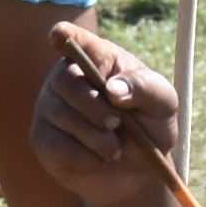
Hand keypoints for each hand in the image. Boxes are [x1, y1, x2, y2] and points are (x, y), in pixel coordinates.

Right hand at [28, 23, 176, 206]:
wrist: (139, 172)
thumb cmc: (150, 127)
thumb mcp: (163, 104)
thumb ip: (144, 87)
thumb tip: (112, 88)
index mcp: (97, 58)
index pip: (75, 40)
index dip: (65, 36)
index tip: (58, 35)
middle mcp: (66, 77)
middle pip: (65, 81)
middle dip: (95, 107)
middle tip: (117, 124)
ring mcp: (49, 107)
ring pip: (61, 115)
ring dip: (96, 137)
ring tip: (115, 148)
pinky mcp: (43, 139)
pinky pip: (55, 145)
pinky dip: (84, 157)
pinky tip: (99, 159)